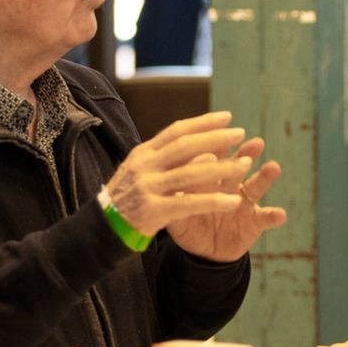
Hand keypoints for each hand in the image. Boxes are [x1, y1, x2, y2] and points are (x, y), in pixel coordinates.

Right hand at [104, 111, 260, 238]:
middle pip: (185, 146)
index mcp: (143, 153)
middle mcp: (145, 166)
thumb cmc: (126, 198)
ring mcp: (148, 188)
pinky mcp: (153, 211)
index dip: (203, 123)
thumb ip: (161, 156)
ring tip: (245, 164)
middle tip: (240, 133)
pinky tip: (234, 201)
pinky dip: (213, 201)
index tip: (227, 117)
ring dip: (221, 168)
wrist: (101, 229)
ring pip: (191, 173)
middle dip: (215, 138)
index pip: (176, 131)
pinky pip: (190, 204)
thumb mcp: (138, 170)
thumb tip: (193, 139)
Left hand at [164, 134, 286, 260]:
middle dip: (246, 154)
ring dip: (265, 177)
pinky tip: (281, 214)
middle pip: (237, 166)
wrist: (202, 250)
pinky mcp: (254, 222)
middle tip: (255, 143)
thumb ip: (174, 198)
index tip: (214, 147)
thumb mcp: (175, 211)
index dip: (212, 154)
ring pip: (255, 186)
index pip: (210, 161)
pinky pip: (265, 218)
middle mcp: (228, 184)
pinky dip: (273, 216)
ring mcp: (243, 202)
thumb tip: (168, 185)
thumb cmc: (187, 223)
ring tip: (273, 167)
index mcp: (207, 178)